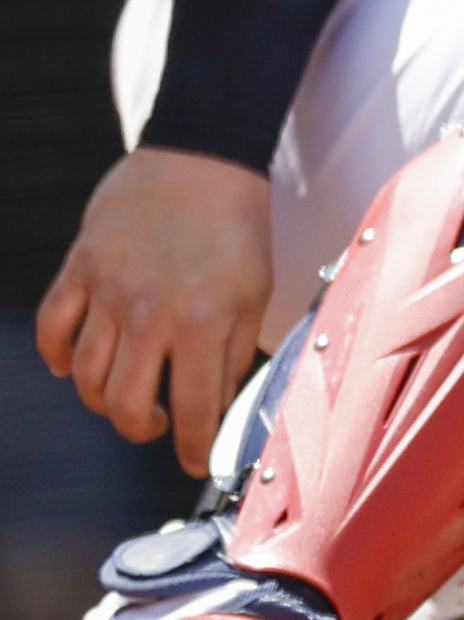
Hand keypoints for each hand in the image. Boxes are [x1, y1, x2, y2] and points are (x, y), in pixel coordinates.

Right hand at [36, 148, 277, 472]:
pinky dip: (56, 357)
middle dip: (142, 428)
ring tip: (127, 395)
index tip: (197, 462)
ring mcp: (109, 292)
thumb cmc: (235, 224)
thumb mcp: (255, 292)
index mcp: (205, 320)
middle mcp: (152, 313)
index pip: (197, 408)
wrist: (203, 157)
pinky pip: (53, 330)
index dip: (196, 446)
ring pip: (88, 377)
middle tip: (157, 424)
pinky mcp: (80, 269)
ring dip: (104, 399)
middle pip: (127, 404)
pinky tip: (73, 366)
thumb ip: (234, 351)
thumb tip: (223, 406)